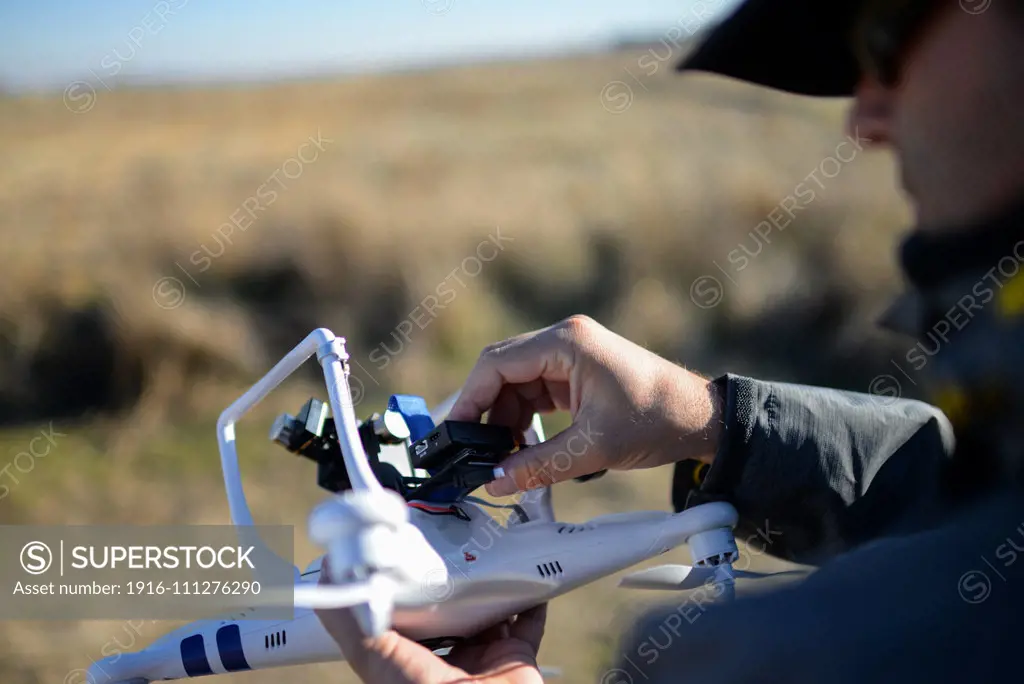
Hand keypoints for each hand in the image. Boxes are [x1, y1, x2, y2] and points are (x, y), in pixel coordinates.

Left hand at [315, 561, 546, 682]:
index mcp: (411, 661)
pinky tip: (530, 573)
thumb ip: (349, 619)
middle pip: (451, 612)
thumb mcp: (373, 655)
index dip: (406, 586)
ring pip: (491, 612)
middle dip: (452, 582)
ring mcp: (484, 657)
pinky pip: (529, 621)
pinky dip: (534, 599)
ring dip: (493, 584)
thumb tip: (330, 573)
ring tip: (489, 550)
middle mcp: (448, 659)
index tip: (406, 551)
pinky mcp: (518, 656)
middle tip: (453, 545)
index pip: (407, 616)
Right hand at [448, 315, 722, 495]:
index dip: (470, 399)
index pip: (497, 364)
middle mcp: (562, 341)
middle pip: (501, 370)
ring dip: (503, 420)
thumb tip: (494, 483)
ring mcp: (568, 355)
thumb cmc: (655, 420)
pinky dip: (523, 420)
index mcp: (565, 343)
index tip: (456, 434)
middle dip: (484, 412)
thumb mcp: (593, 448)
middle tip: (471, 451)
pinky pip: (534, 393)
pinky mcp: (574, 374)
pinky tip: (521, 449)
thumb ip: (539, 466)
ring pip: (515, 385)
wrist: (700, 418)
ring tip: (500, 458)